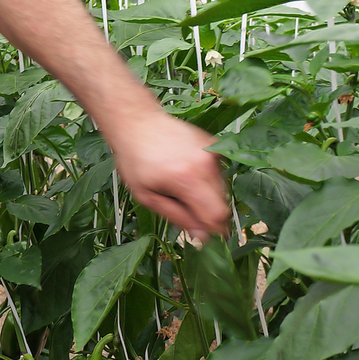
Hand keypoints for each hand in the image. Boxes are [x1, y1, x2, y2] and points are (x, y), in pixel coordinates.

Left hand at [108, 113, 230, 238]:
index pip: (217, 215)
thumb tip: (201, 237)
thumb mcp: (146, 196)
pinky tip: (186, 171)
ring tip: (181, 185)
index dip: (213, 229)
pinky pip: (218, 173)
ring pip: (222, 189)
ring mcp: (212, 151)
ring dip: (206, 195)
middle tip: (183, 207)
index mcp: (187, 179)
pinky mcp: (215, 144)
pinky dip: (206, 179)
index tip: (202, 233)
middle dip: (207, 213)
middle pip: (222, 203)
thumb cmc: (135, 160)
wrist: (137, 123)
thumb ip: (177, 217)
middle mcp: (205, 164)